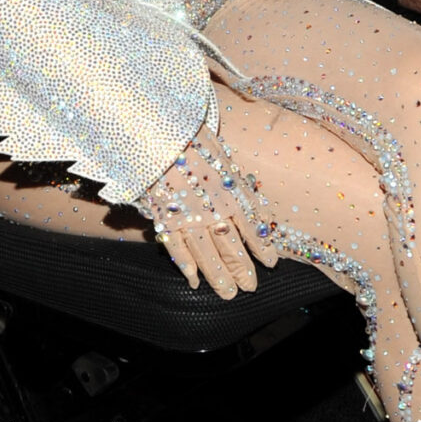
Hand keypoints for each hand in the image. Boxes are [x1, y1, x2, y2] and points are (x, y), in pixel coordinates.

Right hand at [136, 130, 280, 300]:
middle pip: (231, 245)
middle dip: (242, 268)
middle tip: (250, 287)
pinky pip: (176, 247)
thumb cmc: (187, 133)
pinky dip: (185, 266)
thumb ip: (233, 178)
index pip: (252, 225)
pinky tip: (194, 280)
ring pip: (206, 253)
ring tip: (228, 293)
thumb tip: (250, 199)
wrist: (149, 128)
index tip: (271, 262)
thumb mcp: (219, 150)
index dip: (262, 246)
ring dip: (219, 276)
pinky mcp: (162, 216)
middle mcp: (211, 207)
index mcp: (229, 188)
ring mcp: (186, 215)